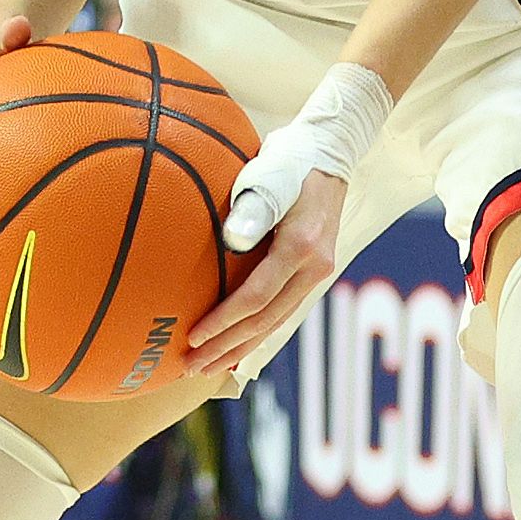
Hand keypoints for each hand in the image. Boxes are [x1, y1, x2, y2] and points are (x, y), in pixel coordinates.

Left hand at [185, 166, 343, 374]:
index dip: (223, 322)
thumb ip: (253, 207)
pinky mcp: (312, 272)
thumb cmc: (290, 159)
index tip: (192, 338)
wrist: (330, 151)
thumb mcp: (269, 173)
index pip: (256, 297)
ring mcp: (317, 272)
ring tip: (208, 367)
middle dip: (226, 347)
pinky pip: (282, 310)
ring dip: (240, 347)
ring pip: (275, 322)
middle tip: (190, 368)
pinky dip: (257, 332)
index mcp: (302, 247)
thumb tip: (232, 239)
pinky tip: (236, 346)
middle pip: (265, 321)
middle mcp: (315, 267)